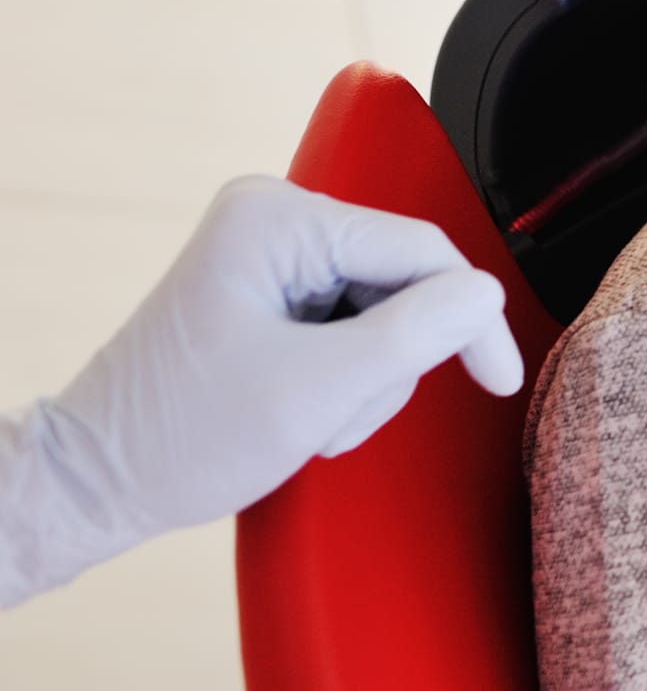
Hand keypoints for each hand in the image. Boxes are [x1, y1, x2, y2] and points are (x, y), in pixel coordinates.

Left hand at [1, 176, 520, 604]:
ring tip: (310, 418)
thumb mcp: (316, 391)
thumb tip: (485, 295)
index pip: (420, 250)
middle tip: (339, 417)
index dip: (469, 317)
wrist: (95, 483)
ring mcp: (268, 250)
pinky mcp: (269, 284)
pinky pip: (351, 320)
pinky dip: (344, 376)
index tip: (498, 378)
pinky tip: (302, 406)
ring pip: (383, 306)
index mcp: (277, 219)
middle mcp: (272, 216)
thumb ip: (414, 335)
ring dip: (365, 377)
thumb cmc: (179, 439)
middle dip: (390, 361)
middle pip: (403, 280)